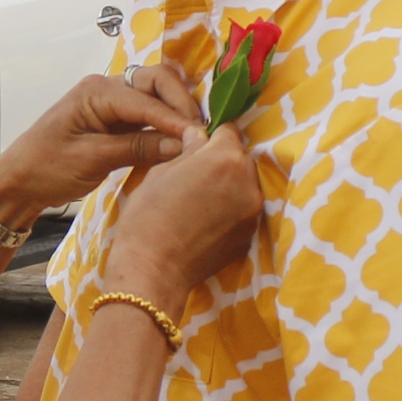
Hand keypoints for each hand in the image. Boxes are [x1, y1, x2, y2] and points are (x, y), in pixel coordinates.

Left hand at [0, 63, 200, 227]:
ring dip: (176, 114)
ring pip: (156, 96)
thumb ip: (137, 148)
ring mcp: (111, 103)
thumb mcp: (91, 160)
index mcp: (97, 91)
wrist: (18, 182)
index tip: (201, 139)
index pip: (148, 98)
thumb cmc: (45, 167)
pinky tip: (179, 144)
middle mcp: (106, 88)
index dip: (177, 119)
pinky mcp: (115, 120)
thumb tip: (182, 145)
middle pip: (158, 82)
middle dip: (182, 105)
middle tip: (202, 135)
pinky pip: (147, 115)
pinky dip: (165, 126)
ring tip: (196, 140)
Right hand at [101, 125, 261, 309]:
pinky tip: (206, 219)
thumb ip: (188, 149)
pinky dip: (230, 209)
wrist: (154, 269)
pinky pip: (243, 210)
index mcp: (225, 158)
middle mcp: (248, 181)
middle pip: (240, 158)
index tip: (199, 144)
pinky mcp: (250, 234)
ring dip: (228, 185)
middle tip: (195, 174)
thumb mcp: (161, 172)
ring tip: (201, 200)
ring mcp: (253, 211)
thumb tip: (198, 136)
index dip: (212, 135)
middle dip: (221, 161)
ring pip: (244, 185)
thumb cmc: (148, 216)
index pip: (228, 131)